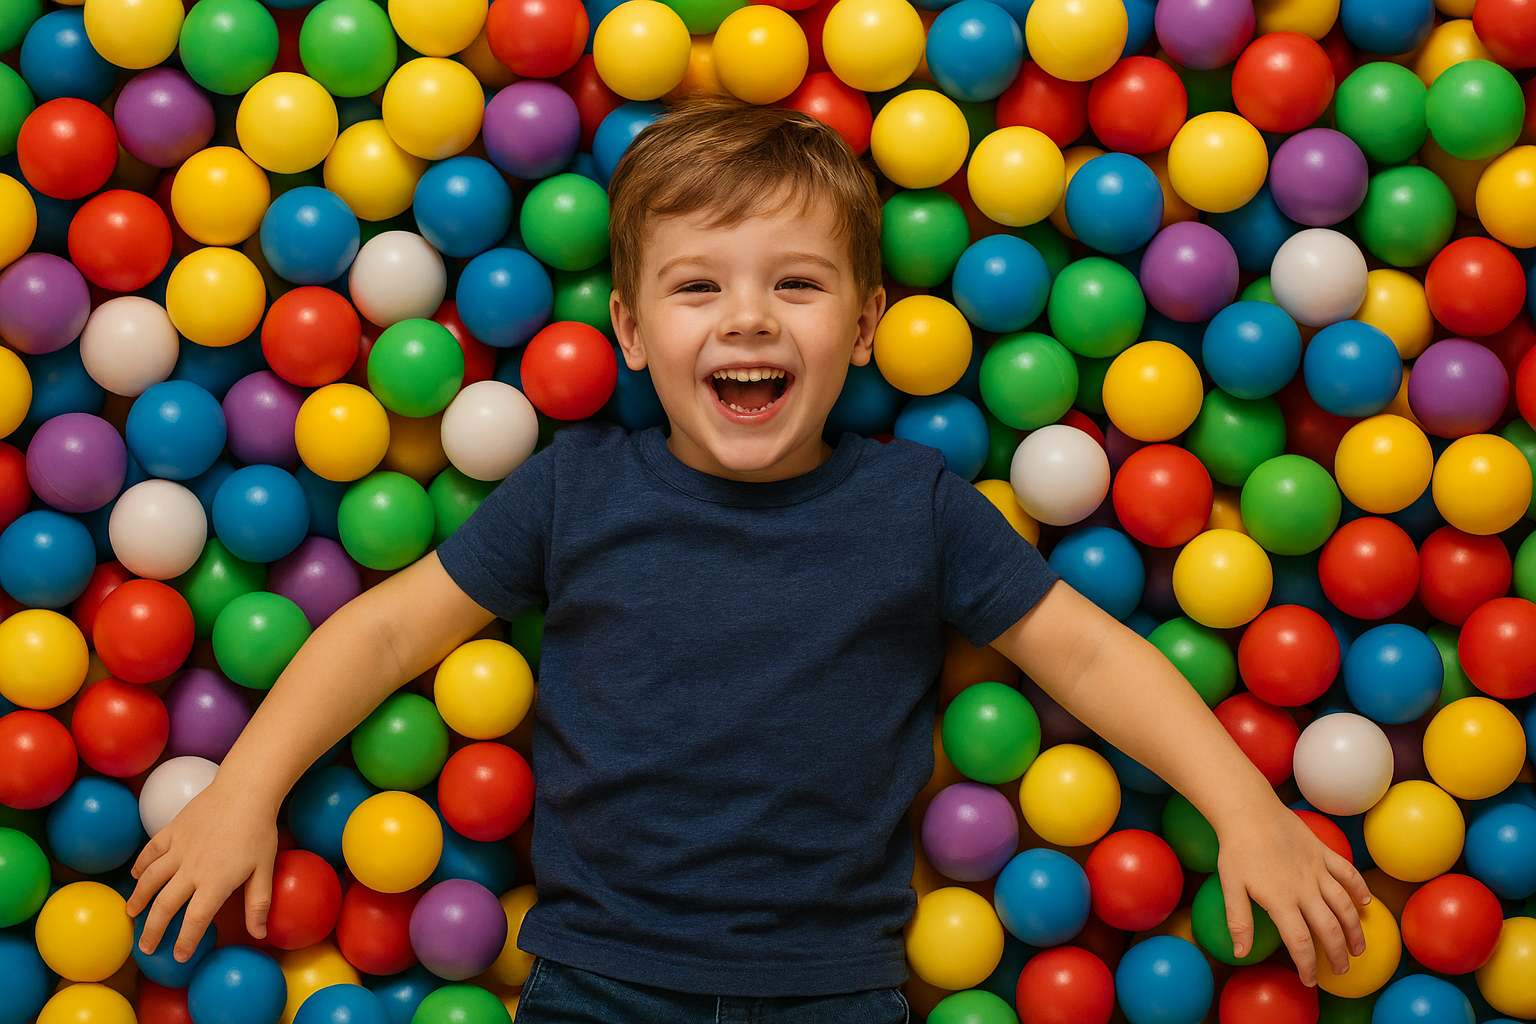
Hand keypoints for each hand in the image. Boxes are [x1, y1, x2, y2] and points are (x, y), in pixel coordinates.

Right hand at [125, 778, 280, 961]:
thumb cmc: (259, 830)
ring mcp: (178, 849)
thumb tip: (260, 935)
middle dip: (152, 930)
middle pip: (164, 907)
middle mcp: (191, 869)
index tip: (179, 956)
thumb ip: (258, 903)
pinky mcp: (171, 831)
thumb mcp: (265, 869)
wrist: (245, 790)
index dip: (185, 942)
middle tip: (145, 947)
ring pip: (149, 880)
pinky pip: (150, 852)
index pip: (195, 921)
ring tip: (131, 914)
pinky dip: (140, 865)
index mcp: (215, 882)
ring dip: (138, 900)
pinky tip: (137, 875)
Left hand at [1215, 805, 1371, 985]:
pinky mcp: (1323, 852)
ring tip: (1359, 947)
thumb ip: (1238, 921)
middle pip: (1329, 928)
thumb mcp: (1230, 886)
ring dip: (1355, 928)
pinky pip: (1347, 872)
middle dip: (1337, 953)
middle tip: (1342, 969)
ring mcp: (1317, 869)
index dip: (1306, 964)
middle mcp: (1304, 888)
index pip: (1300, 942)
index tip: (1309, 980)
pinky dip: (1359, 888)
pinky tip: (1366, 902)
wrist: (1248, 810)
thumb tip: (1240, 953)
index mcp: (1281, 900)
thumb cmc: (1236, 849)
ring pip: (1345, 905)